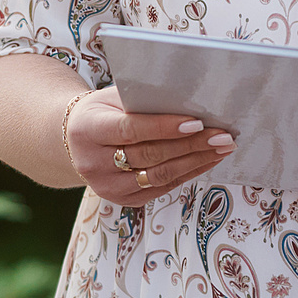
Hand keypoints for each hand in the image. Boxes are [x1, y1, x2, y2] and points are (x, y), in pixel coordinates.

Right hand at [64, 87, 236, 203]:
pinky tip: (207, 160)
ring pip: (159, 176)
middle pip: (150, 155)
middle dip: (191, 145)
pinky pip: (162, 188)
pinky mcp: (122, 199)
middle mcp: (93, 163)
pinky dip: (188, 173)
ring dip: (196, 162)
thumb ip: (143, 101)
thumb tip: (190, 102)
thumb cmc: (102, 111)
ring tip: (222, 148)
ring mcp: (106, 186)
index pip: (130, 130)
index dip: (164, 127)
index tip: (196, 122)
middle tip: (222, 135)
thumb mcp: (113, 98)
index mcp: (87, 130)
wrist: (75, 139)